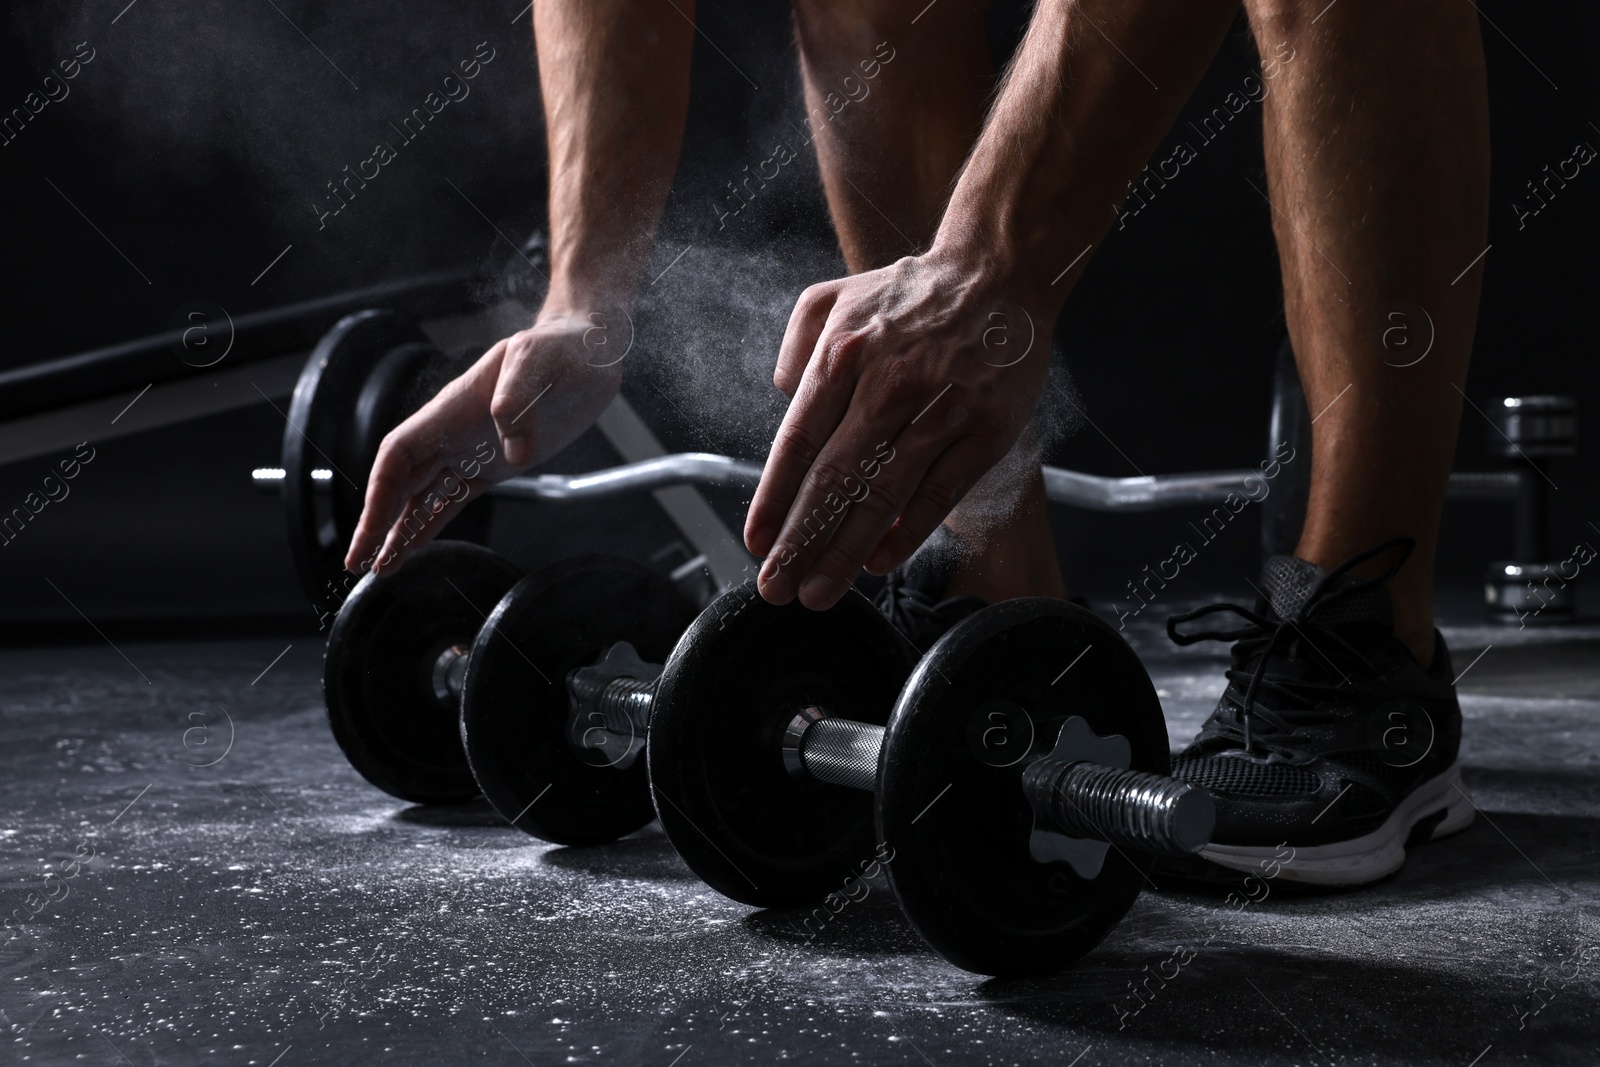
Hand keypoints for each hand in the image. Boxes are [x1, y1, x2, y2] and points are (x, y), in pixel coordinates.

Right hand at [343, 309, 624, 575]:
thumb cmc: (559, 348)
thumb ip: (518, 401)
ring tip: (378, 568)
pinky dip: (431, 525)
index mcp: (451, 410)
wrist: (588, 353)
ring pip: (421, 497)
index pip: (399, 454)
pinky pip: (452, 500)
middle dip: (377, 522)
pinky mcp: (494, 466)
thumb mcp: (538, 361)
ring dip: (398, 531)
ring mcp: (470, 451)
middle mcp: (452, 434)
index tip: (370, 526)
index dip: (380, 491)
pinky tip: (413, 548)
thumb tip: (514, 452)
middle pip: (400, 482)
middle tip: (356, 562)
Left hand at [745, 249, 1051, 609]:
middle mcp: (887, 384)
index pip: (797, 442)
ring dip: (846, 552)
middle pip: (834, 479)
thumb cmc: (911, 294)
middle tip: (777, 588)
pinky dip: (907, 532)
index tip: (757, 543)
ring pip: (883, 495)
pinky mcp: (984, 430)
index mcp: (843, 354)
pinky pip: (939, 492)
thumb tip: (784, 400)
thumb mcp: (834, 297)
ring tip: (819, 591)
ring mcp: (940, 410)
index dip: (773, 500)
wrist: (999, 273)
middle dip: (800, 542)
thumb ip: (796, 347)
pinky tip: (878, 562)